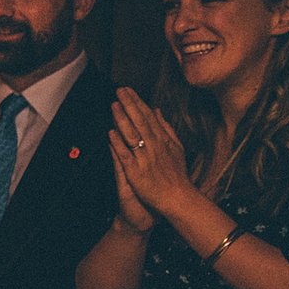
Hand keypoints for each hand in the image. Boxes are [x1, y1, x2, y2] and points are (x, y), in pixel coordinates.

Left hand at [110, 90, 193, 221]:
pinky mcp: (136, 172)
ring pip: (133, 136)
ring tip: (114, 105)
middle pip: (141, 122)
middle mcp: (155, 147)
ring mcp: (145, 159)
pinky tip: (111, 133)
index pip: (149, 117)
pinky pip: (126, 156)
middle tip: (119, 90)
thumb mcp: (176, 148)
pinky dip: (118, 144)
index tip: (128, 90)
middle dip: (130, 105)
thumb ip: (166, 129)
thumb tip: (157, 111)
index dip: (138, 102)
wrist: (178, 199)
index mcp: (163, 141)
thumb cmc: (176, 175)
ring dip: (123, 120)